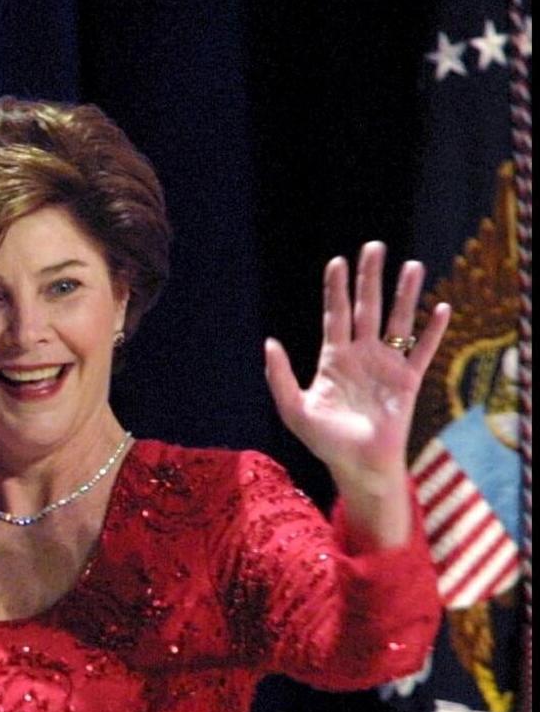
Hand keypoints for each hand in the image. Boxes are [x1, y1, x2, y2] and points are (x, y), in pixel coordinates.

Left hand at [264, 241, 450, 546]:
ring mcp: (386, 366)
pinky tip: (441, 308)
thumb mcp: (293, 409)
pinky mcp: (408, 381)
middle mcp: (361, 356)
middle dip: (370, 278)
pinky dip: (432, 331)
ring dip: (405, 295)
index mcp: (333, 359)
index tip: (337, 261)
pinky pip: (423, 351)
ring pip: (397, 322)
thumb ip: (279, 377)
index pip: (335, 315)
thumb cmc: (324, 441)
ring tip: (411, 266)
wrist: (356, 465)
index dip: (336, 289)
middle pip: (367, 308)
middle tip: (374, 247)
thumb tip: (269, 342)